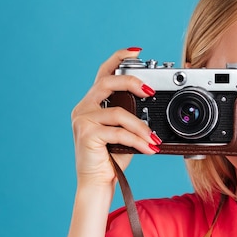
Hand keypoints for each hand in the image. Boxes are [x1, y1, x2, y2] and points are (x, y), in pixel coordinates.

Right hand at [71, 48, 160, 187]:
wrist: (97, 184)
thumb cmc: (112, 159)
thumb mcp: (124, 132)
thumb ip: (132, 116)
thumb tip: (153, 106)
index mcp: (92, 104)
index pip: (103, 73)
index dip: (118, 58)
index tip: (136, 51)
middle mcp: (83, 108)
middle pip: (106, 83)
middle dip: (131, 82)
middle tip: (150, 90)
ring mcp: (82, 120)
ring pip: (118, 112)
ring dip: (141, 126)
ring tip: (154, 139)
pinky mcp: (86, 134)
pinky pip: (118, 131)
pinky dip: (137, 139)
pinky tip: (149, 148)